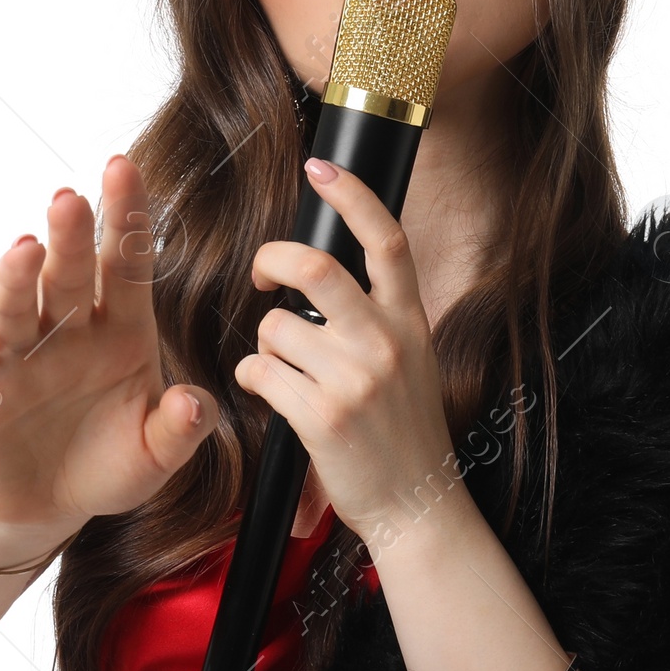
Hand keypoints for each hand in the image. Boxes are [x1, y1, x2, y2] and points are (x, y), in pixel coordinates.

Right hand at [0, 155, 218, 532]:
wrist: (48, 506)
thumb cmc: (107, 466)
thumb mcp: (155, 456)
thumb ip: (179, 430)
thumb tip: (194, 405)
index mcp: (121, 331)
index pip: (126, 264)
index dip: (126, 217)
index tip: (123, 167)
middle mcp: (68, 330)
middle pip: (68, 274)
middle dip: (69, 236)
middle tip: (70, 200)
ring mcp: (20, 354)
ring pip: (16, 303)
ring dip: (17, 274)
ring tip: (24, 248)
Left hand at [232, 157, 461, 543]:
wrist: (415, 503)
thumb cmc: (402, 433)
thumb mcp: (412, 361)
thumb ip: (378, 317)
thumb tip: (323, 272)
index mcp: (409, 322)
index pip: (386, 240)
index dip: (352, 195)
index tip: (321, 167)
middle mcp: (385, 343)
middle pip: (316, 266)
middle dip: (273, 259)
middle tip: (263, 275)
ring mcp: (354, 379)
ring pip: (275, 326)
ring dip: (264, 346)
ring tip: (284, 373)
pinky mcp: (321, 416)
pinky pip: (259, 372)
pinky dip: (254, 379)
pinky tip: (274, 396)